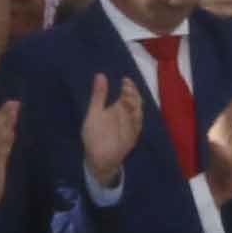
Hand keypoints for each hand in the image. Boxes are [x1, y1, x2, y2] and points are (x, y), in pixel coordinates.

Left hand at [80, 73, 143, 187]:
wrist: (96, 157)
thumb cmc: (94, 135)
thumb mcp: (94, 112)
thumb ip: (98, 95)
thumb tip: (100, 74)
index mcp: (119, 107)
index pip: (128, 93)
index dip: (129, 86)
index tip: (125, 80)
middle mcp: (127, 115)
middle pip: (136, 102)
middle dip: (133, 95)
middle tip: (127, 88)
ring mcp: (130, 126)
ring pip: (138, 113)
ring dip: (135, 106)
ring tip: (128, 98)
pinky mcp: (131, 137)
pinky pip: (136, 127)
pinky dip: (136, 120)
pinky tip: (133, 114)